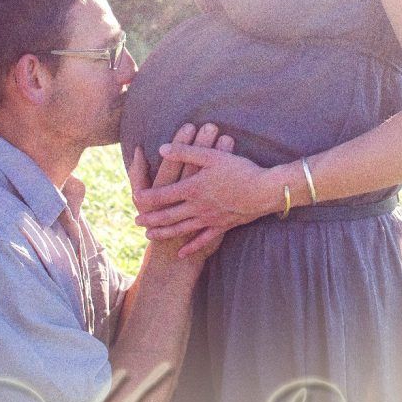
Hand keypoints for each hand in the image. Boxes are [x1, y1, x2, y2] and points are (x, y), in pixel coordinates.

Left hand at [134, 142, 272, 254]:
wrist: (265, 191)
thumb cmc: (239, 170)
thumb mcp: (211, 156)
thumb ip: (185, 152)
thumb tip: (162, 149)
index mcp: (192, 189)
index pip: (162, 195)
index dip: (147, 197)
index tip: (136, 199)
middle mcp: (197, 207)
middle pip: (167, 216)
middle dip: (150, 219)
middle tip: (136, 221)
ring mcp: (209, 220)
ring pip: (180, 229)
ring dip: (163, 233)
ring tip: (149, 236)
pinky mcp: (221, 227)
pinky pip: (202, 240)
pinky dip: (190, 247)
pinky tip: (181, 252)